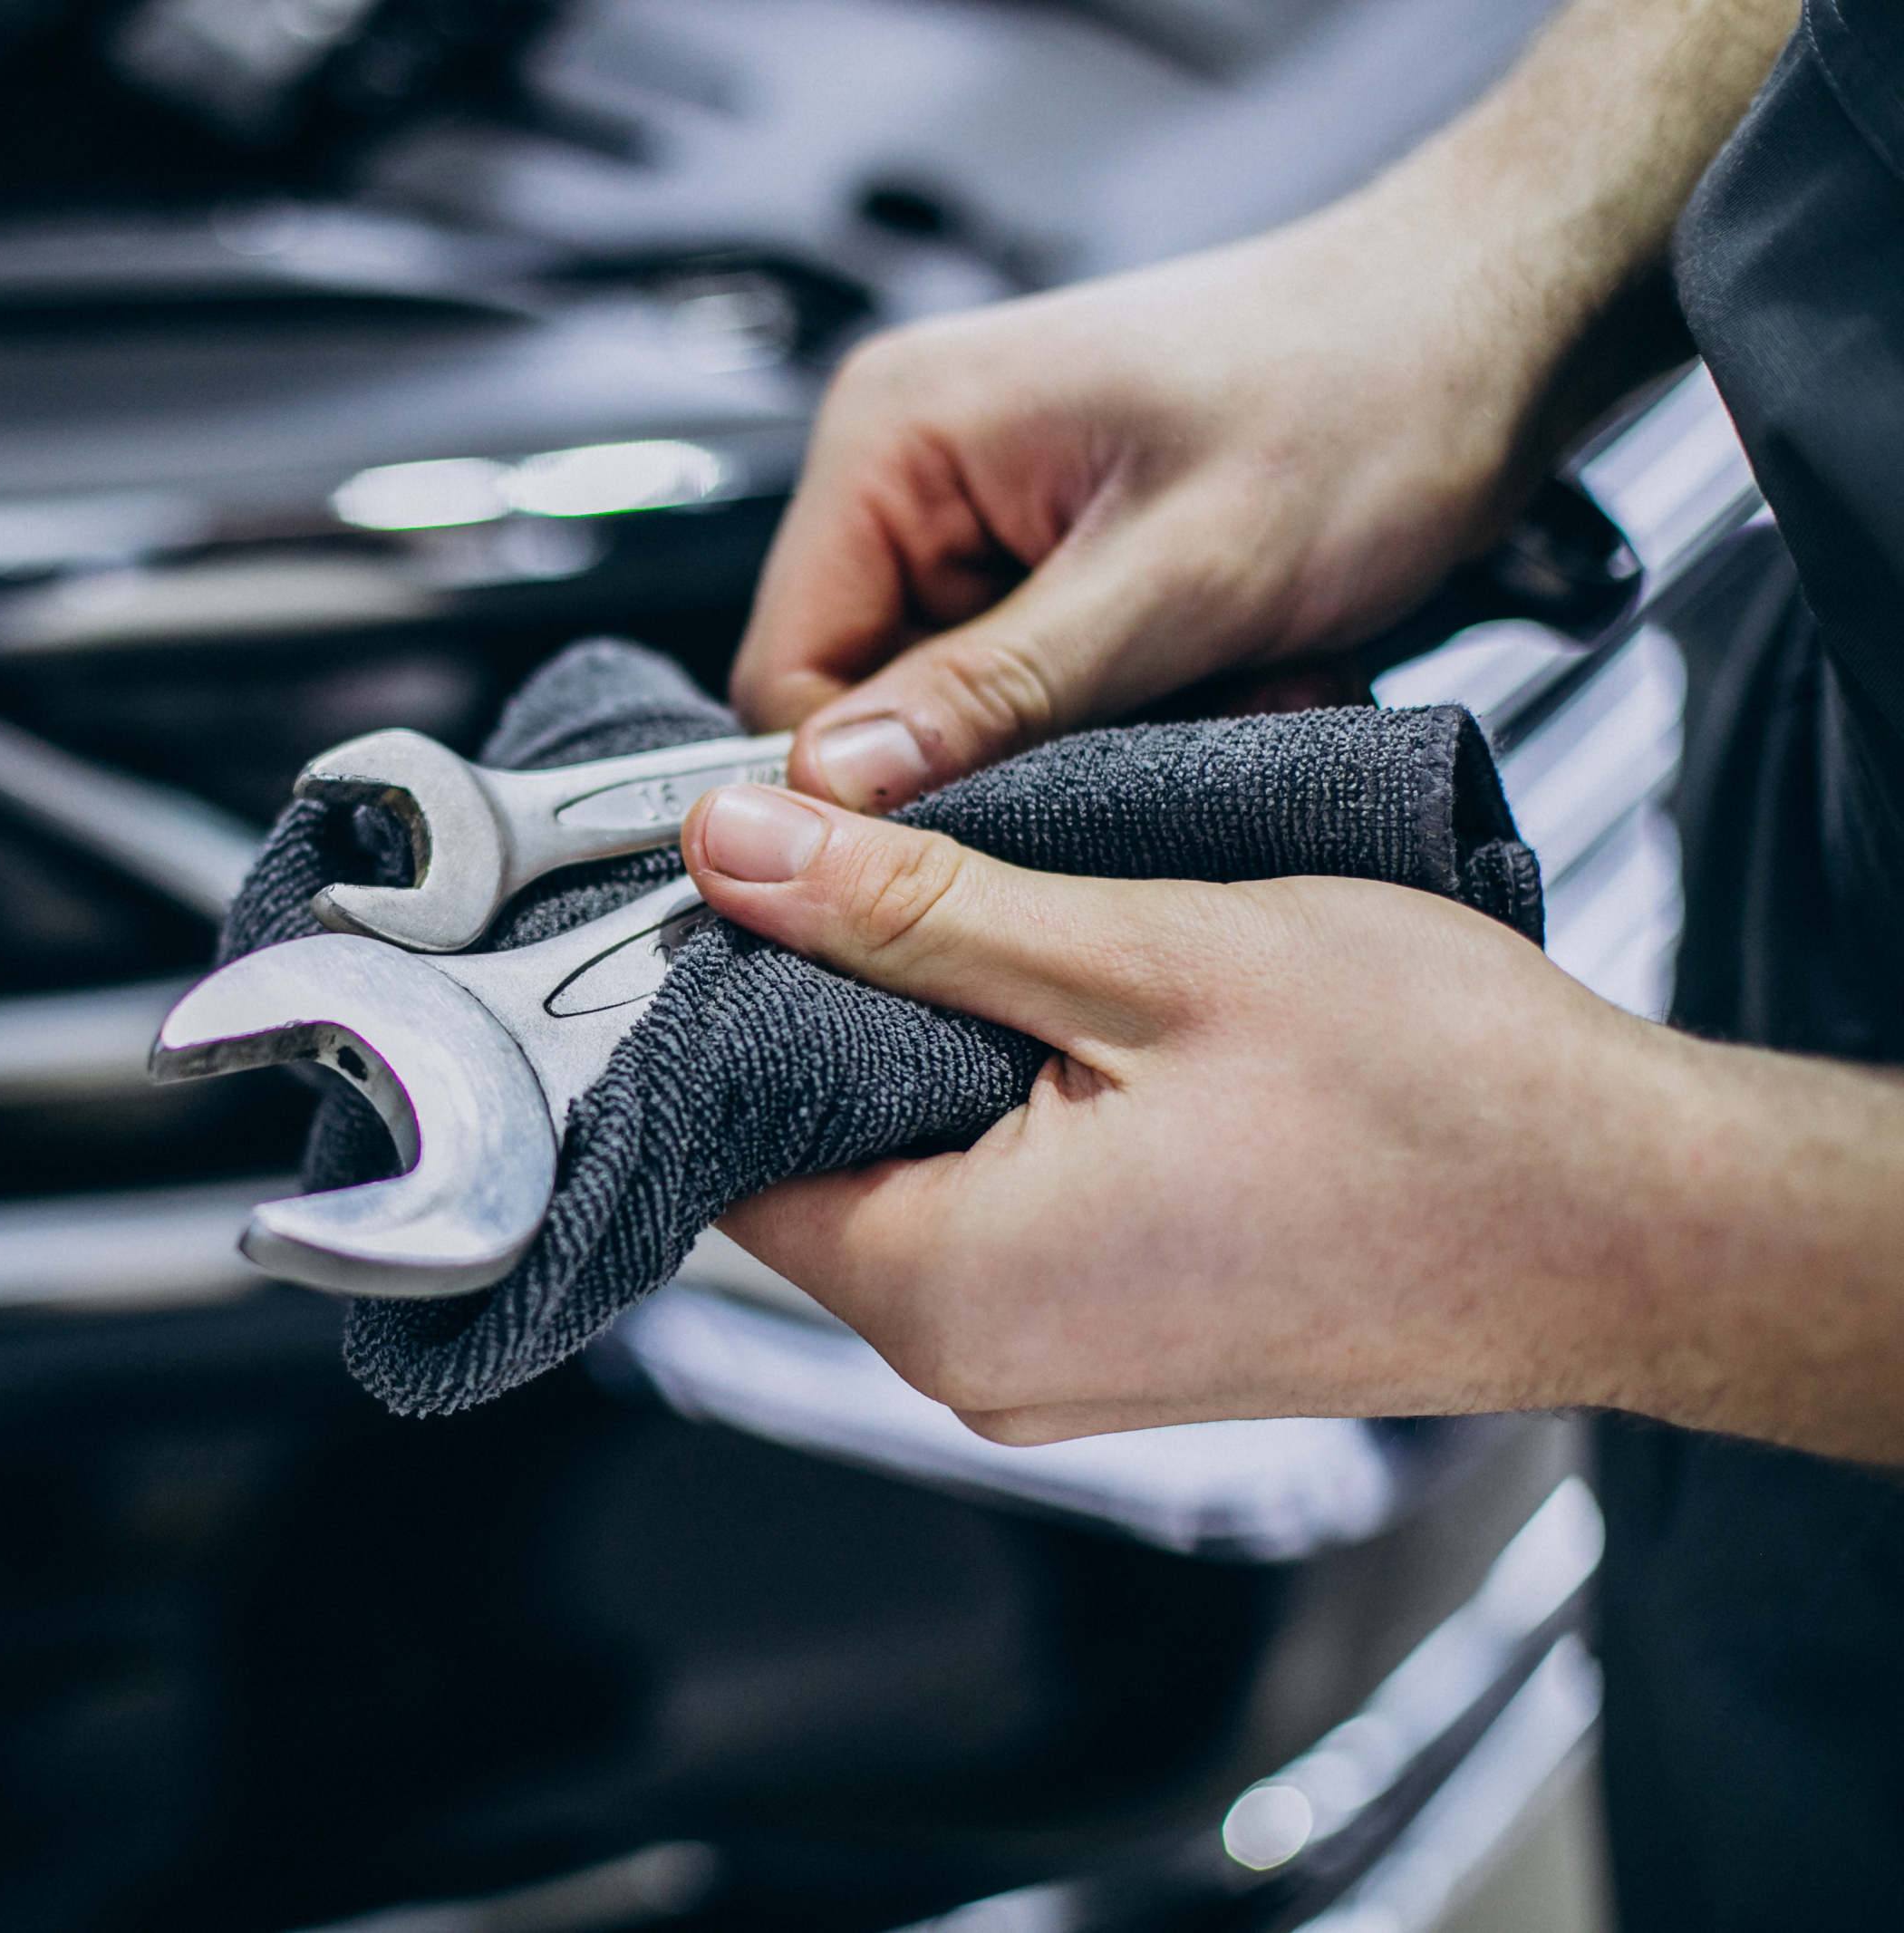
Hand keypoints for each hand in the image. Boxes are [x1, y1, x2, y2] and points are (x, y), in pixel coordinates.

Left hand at [678, 783, 1703, 1443]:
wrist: (1641, 1220)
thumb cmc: (1444, 1107)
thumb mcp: (1138, 954)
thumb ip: (911, 909)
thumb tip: (738, 851)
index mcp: (950, 1291)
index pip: (725, 1146)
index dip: (727, 1001)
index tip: (761, 889)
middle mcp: (983, 1367)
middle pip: (812, 1168)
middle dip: (841, 1019)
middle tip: (914, 882)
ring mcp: (1058, 1372)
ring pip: (912, 1186)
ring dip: (940, 1060)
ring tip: (1032, 947)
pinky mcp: (1127, 1348)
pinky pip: (1003, 1225)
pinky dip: (1015, 1119)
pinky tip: (1092, 1032)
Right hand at [733, 214, 1558, 809]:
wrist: (1498, 330)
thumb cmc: (1369, 390)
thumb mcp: (1179, 576)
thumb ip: (997, 690)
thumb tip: (838, 786)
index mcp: (895, 437)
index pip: (789, 675)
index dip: (872, 784)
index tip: (987, 832)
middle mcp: (916, 467)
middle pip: (871, 702)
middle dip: (1013, 754)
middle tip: (1154, 737)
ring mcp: (983, 509)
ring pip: (964, 711)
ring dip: (1089, 737)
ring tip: (1215, 688)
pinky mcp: (1051, 550)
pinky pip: (1036, 685)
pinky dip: (1132, 709)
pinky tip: (1224, 671)